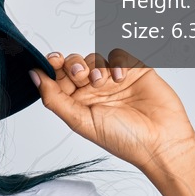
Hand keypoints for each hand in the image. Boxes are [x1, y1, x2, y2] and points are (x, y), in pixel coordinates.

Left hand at [31, 48, 194, 171]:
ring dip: (96, 65)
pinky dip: (118, 62)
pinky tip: (122, 78)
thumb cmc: (123, 139)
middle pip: (75, 63)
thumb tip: (33, 76)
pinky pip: (119, 54)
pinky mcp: (135, 70)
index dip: (53, 66)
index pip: (59, 77)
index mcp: (79, 102)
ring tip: (104, 82)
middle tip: (81, 76)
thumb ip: (54, 99)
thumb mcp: (80, 121)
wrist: (161, 141)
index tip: (51, 60)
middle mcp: (95, 90)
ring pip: (96, 57)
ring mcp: (115, 79)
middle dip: (74, 65)